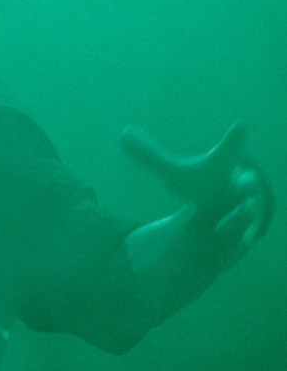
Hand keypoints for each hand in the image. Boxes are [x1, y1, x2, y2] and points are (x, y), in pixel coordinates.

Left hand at [121, 122, 273, 252]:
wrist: (228, 210)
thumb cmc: (200, 185)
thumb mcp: (174, 171)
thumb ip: (149, 155)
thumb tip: (122, 133)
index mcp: (221, 169)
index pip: (227, 152)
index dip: (233, 140)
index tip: (240, 125)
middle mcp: (236, 190)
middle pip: (243, 185)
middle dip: (245, 181)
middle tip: (247, 177)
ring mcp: (242, 213)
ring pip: (246, 214)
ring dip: (244, 213)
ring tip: (248, 207)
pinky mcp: (242, 236)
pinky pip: (242, 240)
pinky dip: (241, 241)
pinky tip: (241, 244)